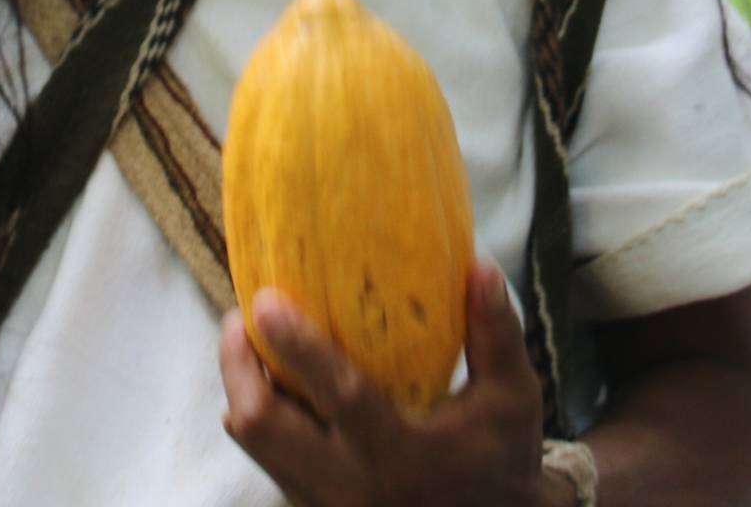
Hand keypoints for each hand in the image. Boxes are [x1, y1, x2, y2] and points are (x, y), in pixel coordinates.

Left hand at [220, 260, 556, 506]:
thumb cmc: (502, 460)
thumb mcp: (512, 400)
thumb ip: (496, 335)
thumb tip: (478, 268)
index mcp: (399, 454)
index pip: (338, 395)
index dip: (298, 347)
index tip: (265, 301)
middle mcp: (349, 485)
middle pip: (261, 426)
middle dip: (238, 367)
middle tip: (242, 320)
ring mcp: (325, 504)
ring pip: (254, 446)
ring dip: (243, 392)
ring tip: (252, 346)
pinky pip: (269, 461)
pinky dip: (263, 421)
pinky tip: (277, 389)